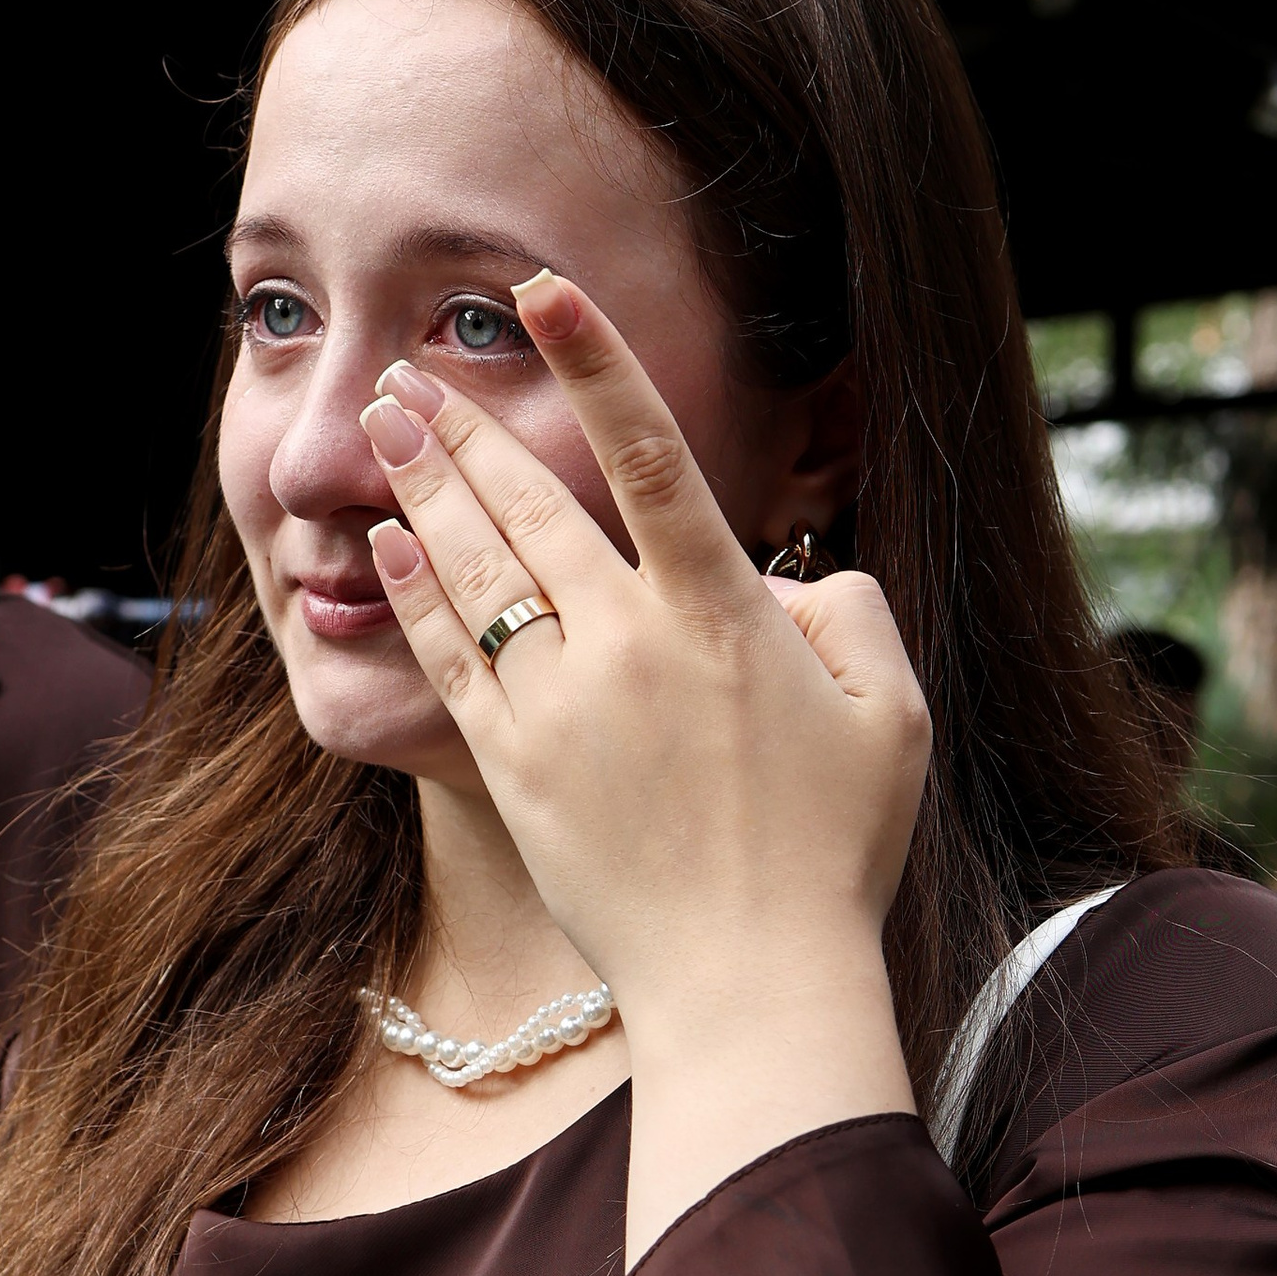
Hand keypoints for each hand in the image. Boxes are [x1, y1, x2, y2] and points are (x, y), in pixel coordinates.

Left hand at [360, 273, 928, 1250]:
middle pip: (532, 503)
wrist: (746, 982)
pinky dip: (413, 591)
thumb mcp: (893, 719)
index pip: (654, 457)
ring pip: (477, 569)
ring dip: (423, 486)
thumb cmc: (831, 854)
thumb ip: (850, 617)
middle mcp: (629, 646)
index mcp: (725, 617)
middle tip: (410, 370)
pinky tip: (384, 545)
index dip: (596, 364)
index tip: (545, 293)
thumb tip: (792, 579)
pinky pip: (448, 656)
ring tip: (382, 424)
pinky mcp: (513, 766)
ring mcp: (560, 707)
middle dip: (465, 425)